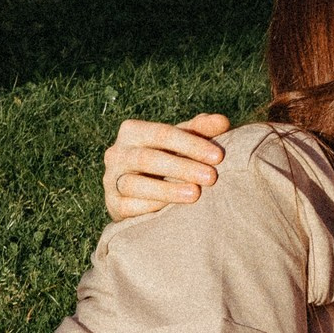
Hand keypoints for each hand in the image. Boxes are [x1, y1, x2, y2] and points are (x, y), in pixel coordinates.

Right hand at [103, 113, 229, 218]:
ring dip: (167, 190)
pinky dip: (150, 207)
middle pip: (148, 158)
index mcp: (132, 130)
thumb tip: (222, 121)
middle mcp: (116, 153)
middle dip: (182, 167)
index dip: (191, 144)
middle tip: (212, 177)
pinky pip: (128, 206)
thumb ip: (201, 130)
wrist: (138, 192)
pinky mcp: (112, 204)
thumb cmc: (166, 159)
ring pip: (135, 184)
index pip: (162, 133)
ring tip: (195, 194)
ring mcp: (111, 179)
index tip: (218, 156)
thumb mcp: (181, 142)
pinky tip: (172, 211)